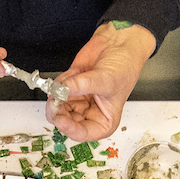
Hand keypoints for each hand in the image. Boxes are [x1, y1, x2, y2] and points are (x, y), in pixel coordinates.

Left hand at [50, 21, 157, 140]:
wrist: (120, 44)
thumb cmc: (124, 67)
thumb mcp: (106, 80)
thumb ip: (82, 85)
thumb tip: (62, 90)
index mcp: (103, 121)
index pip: (82, 133)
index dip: (68, 128)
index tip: (60, 118)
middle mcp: (89, 113)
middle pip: (65, 121)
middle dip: (58, 110)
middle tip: (55, 97)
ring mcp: (79, 100)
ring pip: (57, 106)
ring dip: (58, 93)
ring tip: (71, 78)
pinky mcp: (70, 87)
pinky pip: (56, 89)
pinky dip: (59, 81)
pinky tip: (73, 72)